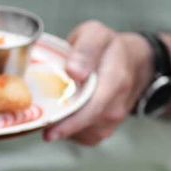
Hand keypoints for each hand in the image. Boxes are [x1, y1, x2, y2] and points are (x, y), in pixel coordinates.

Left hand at [45, 22, 153, 144]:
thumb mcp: (97, 35)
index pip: (94, 106)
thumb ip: (86, 49)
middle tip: (37, 124)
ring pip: (78, 132)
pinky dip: (67, 128)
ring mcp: (110, 123)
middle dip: (58, 126)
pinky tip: (63, 113)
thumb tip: (74, 71)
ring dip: (61, 124)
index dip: (71, 121)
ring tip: (51, 109)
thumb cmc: (109, 49)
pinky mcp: (102, 132)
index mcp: (116, 79)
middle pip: (83, 124)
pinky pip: (79, 136)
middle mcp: (116, 106)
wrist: (133, 65)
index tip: (49, 130)